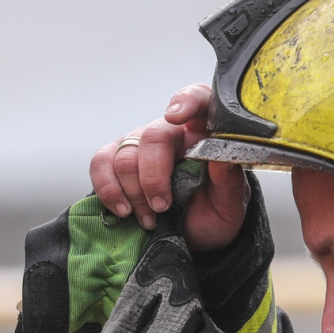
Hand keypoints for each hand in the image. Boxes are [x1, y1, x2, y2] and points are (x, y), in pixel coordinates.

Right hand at [90, 83, 248, 251]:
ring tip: (149, 217)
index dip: (186, 101)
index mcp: (206, 132)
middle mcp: (172, 132)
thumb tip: (221, 161)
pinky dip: (109, 189)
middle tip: (163, 206)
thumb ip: (229, 181)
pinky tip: (124, 210)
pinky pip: (101, 163)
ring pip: (125, 154)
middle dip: (153, 177)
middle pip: (153, 137)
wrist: (197, 233)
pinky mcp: (117, 160)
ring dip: (134, 191)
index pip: (199, 99)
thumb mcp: (232, 202)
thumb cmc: (216, 210)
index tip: (175, 116)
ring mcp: (141, 144)